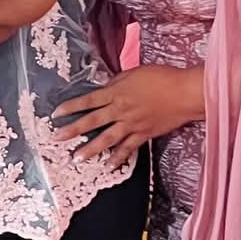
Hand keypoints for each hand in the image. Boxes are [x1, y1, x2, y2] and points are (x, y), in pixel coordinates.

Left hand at [52, 65, 202, 159]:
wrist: (185, 92)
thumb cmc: (161, 77)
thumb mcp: (133, 73)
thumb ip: (116, 83)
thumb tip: (103, 89)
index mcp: (117, 92)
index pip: (88, 100)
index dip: (71, 107)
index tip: (55, 114)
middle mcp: (121, 110)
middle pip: (92, 121)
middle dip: (72, 130)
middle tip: (56, 139)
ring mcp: (132, 124)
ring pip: (107, 139)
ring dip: (90, 149)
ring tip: (76, 159)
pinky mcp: (144, 134)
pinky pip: (128, 149)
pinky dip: (118, 158)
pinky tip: (108, 166)